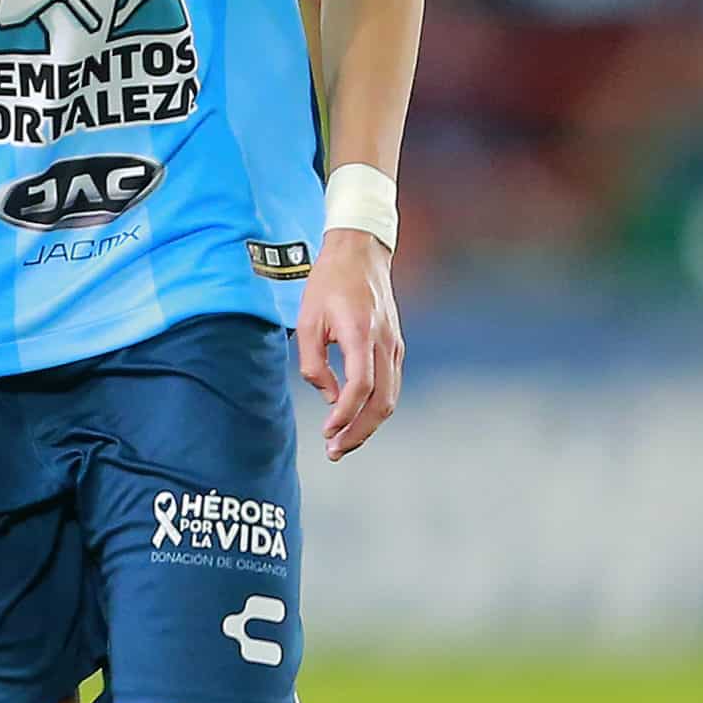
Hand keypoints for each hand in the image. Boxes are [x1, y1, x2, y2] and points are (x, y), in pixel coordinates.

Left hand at [296, 230, 403, 461]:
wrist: (360, 252)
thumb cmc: (329, 282)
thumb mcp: (307, 320)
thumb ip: (313, 362)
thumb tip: (328, 396)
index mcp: (361, 332)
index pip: (360, 386)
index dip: (345, 413)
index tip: (327, 430)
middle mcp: (385, 342)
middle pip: (382, 401)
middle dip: (359, 431)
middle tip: (335, 450)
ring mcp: (394, 344)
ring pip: (390, 398)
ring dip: (369, 425)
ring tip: (344, 441)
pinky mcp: (395, 345)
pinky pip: (390, 385)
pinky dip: (375, 407)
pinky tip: (355, 417)